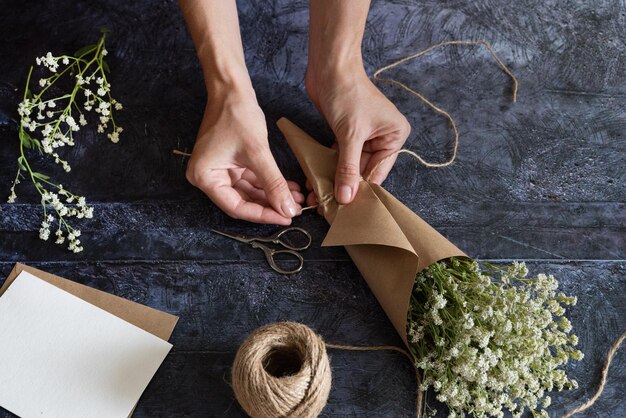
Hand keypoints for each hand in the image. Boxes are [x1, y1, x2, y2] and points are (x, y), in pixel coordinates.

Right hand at [186, 91, 303, 224]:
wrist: (232, 89)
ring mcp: (219, 171)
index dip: (263, 215)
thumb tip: (287, 208)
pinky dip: (269, 184)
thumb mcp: (257, 152)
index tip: (285, 217)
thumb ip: (273, 183)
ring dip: (272, 195)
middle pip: (242, 202)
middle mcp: (208, 178)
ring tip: (296, 198)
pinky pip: (251, 181)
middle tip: (294, 210)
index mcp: (205, 178)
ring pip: (250, 193)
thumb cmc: (236, 115)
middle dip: (270, 205)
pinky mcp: (230, 164)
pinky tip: (288, 187)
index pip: (236, 207)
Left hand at [305, 68, 410, 205]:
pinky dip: (328, 166)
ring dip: (333, 179)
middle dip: (345, 187)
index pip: (378, 172)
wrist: (330, 66)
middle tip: (327, 206)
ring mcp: (364, 136)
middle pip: (363, 171)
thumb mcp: (350, 134)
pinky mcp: (346, 133)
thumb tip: (346, 197)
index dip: (361, 191)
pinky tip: (314, 179)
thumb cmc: (348, 93)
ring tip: (317, 195)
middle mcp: (382, 137)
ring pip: (349, 165)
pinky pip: (338, 156)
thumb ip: (348, 168)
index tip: (346, 210)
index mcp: (394, 136)